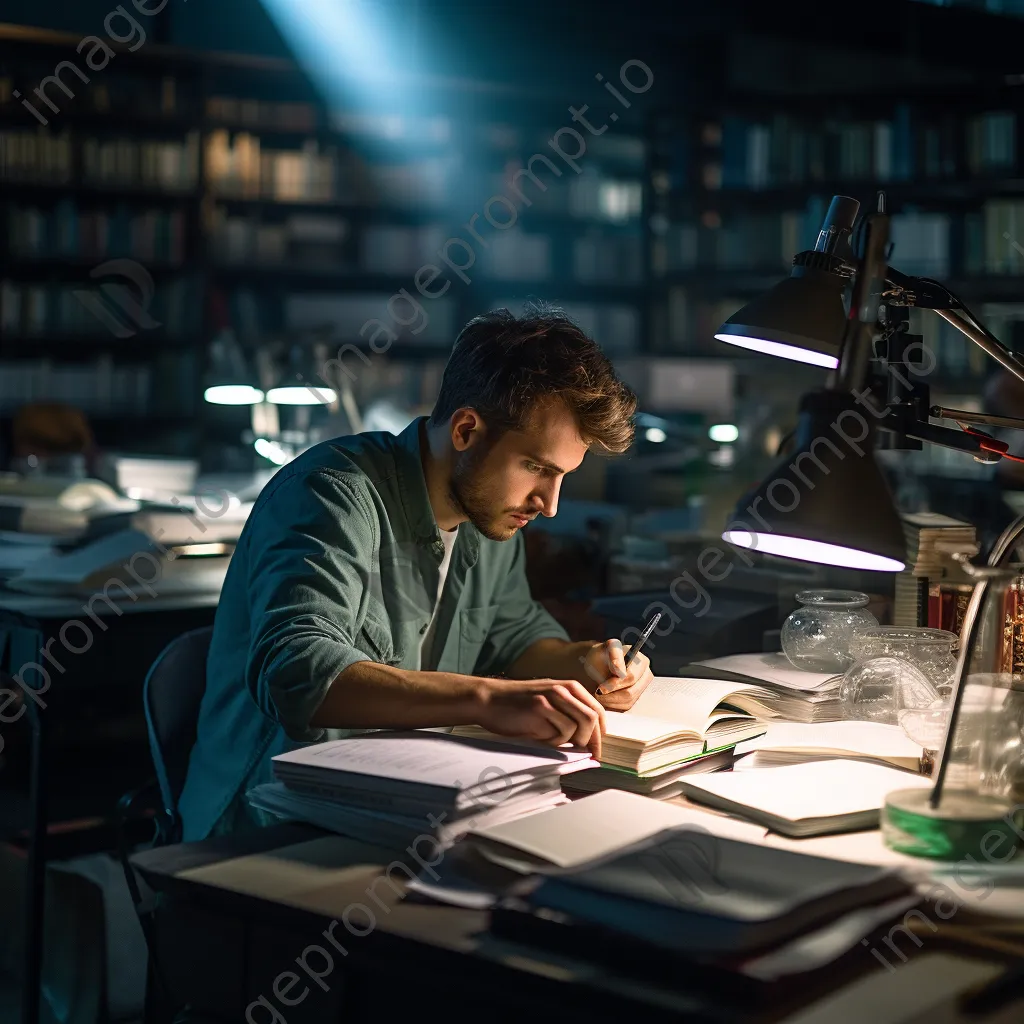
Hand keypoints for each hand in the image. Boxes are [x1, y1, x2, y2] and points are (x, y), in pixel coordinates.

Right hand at [474, 677, 605, 758]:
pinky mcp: (539, 707)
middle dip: (590, 741)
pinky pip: (559, 732)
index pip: (597, 710)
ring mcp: (551, 697)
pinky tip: (540, 737)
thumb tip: (588, 740)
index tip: (596, 750)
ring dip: (569, 741)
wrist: (489, 699)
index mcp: (570, 687)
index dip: (600, 733)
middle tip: (585, 755)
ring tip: (553, 741)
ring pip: (577, 727)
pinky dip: (554, 741)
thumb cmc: (518, 706)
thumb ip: (568, 714)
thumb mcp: (548, 703)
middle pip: (591, 719)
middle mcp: (563, 689)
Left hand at [581, 639, 652, 711]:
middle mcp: (645, 676)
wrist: (597, 664)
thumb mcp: (606, 648)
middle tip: (597, 693)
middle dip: (612, 694)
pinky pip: (626, 707)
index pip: (631, 678)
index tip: (601, 687)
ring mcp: (642, 688)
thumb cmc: (601, 656)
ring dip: (610, 700)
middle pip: (631, 692)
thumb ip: (615, 653)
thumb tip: (620, 670)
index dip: (615, 684)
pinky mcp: (636, 699)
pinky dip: (613, 705)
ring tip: (598, 695)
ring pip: (628, 701)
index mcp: (642, 661)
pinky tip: (604, 698)